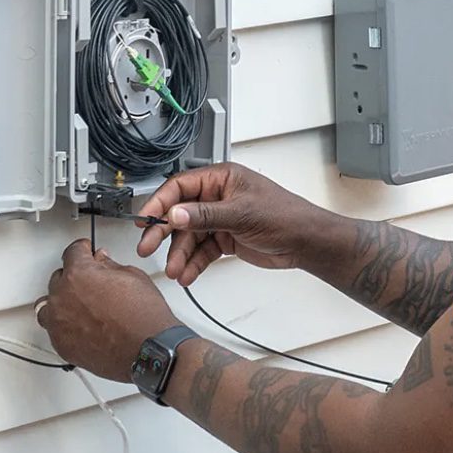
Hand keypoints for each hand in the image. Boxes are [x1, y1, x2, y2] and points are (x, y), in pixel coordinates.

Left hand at [37, 240, 180, 382]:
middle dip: (74, 277)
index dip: (82, 250)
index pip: (72, 252)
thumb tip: (101, 262)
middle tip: (91, 283)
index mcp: (78, 274)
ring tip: (80, 306)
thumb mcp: (133, 277)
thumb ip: (109, 266)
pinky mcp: (61, 345)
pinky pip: (54, 330)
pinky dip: (65, 326)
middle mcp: (62, 297)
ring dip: (62, 302)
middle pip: (58, 278)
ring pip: (49, 306)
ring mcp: (58, 323)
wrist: (149, 350)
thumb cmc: (144, 317)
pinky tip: (82, 326)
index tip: (85, 252)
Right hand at [136, 163, 324, 285]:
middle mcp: (217, 197)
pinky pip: (202, 251)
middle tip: (148, 247)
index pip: (180, 187)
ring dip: (180, 254)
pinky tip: (187, 274)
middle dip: (163, 232)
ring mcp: (220, 219)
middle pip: (180, 214)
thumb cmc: (285, 216)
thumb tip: (175, 213)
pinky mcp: (225, 239)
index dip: (160, 203)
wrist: (306, 242)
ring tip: (175, 271)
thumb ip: (205, 215)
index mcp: (221, 178)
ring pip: (190, 237)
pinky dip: (194, 263)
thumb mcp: (242, 213)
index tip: (146, 219)